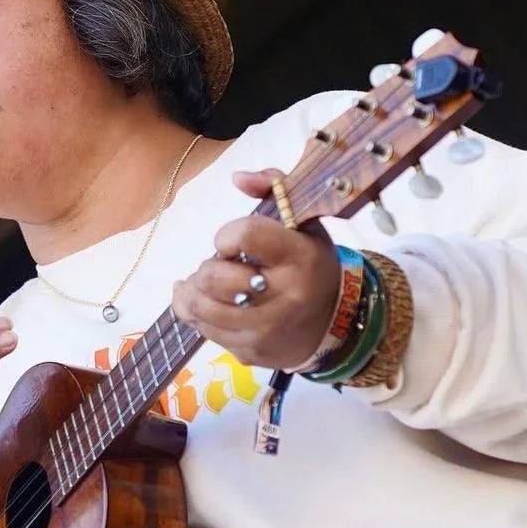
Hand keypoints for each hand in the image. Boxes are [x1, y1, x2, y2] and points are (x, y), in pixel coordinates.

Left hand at [171, 169, 339, 368]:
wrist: (333, 323)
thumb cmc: (309, 264)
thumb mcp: (304, 221)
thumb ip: (274, 187)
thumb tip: (238, 177)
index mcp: (299, 257)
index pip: (244, 235)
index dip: (226, 235)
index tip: (230, 242)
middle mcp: (285, 296)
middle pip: (213, 277)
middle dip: (206, 267)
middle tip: (218, 266)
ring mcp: (266, 328)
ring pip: (201, 307)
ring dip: (193, 291)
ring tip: (201, 282)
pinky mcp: (251, 350)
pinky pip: (203, 330)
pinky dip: (193, 312)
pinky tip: (201, 300)